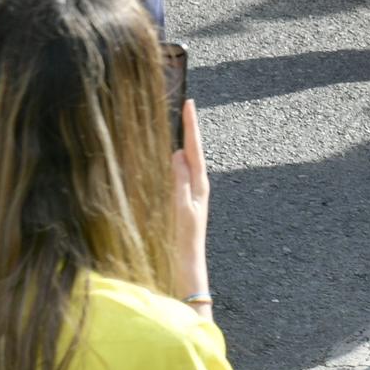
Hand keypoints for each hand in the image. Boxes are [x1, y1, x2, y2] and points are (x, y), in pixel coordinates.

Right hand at [169, 99, 211, 298]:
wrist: (186, 265)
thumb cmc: (183, 240)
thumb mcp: (181, 208)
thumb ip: (180, 181)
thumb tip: (178, 153)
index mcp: (199, 184)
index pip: (194, 148)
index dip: (191, 126)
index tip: (189, 104)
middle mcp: (197, 185)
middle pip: (192, 150)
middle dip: (188, 128)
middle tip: (184, 105)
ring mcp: (191, 193)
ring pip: (186, 161)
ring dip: (182, 142)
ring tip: (178, 122)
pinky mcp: (183, 201)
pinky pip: (180, 174)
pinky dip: (175, 160)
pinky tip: (170, 155)